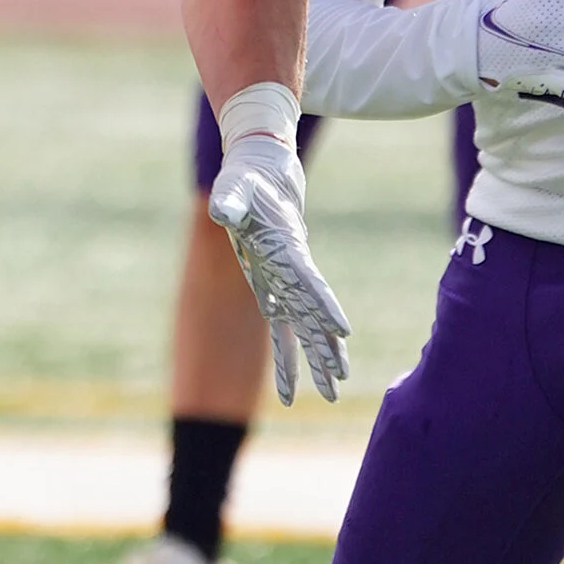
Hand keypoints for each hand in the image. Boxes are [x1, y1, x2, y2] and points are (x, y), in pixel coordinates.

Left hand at [210, 132, 351, 406]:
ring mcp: (284, 281)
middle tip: (339, 382)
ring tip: (331, 393)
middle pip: (313, 315)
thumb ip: (229, 200)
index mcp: (286, 249)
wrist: (262, 170)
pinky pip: (280, 327)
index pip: (309, 282)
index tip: (342, 332)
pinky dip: (285, 355)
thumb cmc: (246, 178)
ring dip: (315, 359)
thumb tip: (220, 213)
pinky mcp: (272, 286)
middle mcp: (291, 270)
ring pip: (304, 327)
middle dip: (326, 348)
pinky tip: (289, 386)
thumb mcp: (234, 187)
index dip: (325, 306)